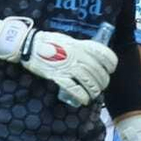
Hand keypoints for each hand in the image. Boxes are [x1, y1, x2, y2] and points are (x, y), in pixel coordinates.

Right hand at [0, 15, 117, 106]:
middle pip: (98, 72)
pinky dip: (82, 96)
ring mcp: (68, 67)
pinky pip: (74, 89)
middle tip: (101, 86)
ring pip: (89, 82)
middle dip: (103, 81)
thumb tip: (93, 56)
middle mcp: (79, 56)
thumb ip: (82, 48)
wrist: (28, 45)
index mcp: (82, 46)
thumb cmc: (49, 41)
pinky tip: (84, 100)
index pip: (106, 56)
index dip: (111, 65)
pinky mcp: (58, 76)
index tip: (110, 70)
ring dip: (94, 91)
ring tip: (94, 95)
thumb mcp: (70, 40)